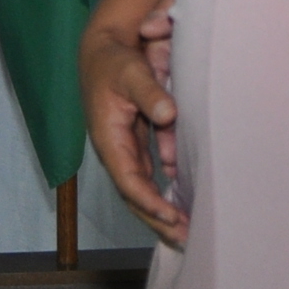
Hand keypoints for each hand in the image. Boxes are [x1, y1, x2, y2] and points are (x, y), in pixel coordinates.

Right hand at [79, 14, 185, 245]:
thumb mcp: (131, 71)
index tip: (171, 216)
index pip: (128, 180)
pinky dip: (163, 193)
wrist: (102, 50)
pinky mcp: (136, 144)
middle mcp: (116, 151)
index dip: (148, 201)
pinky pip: (149, 177)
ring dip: (161, 212)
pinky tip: (183, 205)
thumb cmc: (114, 61)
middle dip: (156, 219)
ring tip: (186, 232)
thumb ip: (150, 92)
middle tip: (185, 238)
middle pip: (134, 195)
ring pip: (142, 190)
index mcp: (109, 139)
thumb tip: (170, 115)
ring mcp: (125, 149)